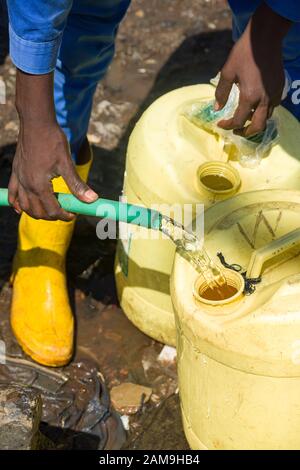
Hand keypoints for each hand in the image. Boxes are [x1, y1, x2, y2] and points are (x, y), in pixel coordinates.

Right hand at [8, 69, 97, 220]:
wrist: (36, 122)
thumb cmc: (53, 140)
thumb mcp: (67, 163)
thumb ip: (77, 184)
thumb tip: (92, 200)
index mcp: (40, 185)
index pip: (52, 210)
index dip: (65, 215)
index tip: (74, 213)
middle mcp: (27, 185)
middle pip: (38, 212)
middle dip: (52, 216)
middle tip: (64, 211)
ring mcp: (19, 179)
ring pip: (24, 206)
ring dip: (36, 213)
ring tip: (48, 211)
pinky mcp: (15, 172)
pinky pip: (13, 194)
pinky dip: (17, 204)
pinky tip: (21, 208)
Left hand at [215, 3, 290, 136]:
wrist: (265, 38)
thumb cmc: (244, 53)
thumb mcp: (227, 72)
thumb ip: (221, 93)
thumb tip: (217, 109)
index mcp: (249, 97)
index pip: (238, 121)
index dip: (227, 126)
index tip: (220, 123)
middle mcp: (264, 100)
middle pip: (257, 127)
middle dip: (245, 132)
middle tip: (236, 130)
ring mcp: (274, 94)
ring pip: (266, 117)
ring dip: (255, 122)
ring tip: (244, 118)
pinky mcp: (280, 88)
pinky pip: (272, 106)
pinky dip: (263, 111)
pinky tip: (255, 105)